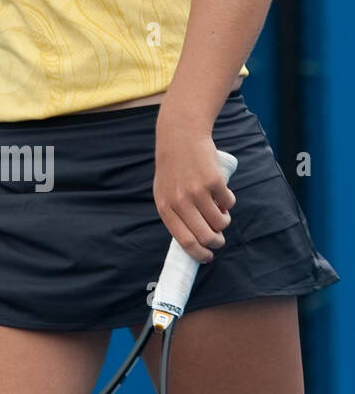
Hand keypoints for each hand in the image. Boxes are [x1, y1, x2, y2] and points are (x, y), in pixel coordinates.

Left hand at [153, 127, 235, 264]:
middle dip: (216, 242)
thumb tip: (193, 241)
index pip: (184, 241)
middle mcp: (180, 202)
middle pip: (206, 237)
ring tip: (219, 210)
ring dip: (223, 221)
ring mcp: (198, 192)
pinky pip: (229, 203)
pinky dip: (228, 202)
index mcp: (165, 207)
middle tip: (219, 238)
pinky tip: (221, 193)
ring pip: (221, 222)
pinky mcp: (214, 182)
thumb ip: (175, 213)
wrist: (180, 137)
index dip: (199, 253)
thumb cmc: (173, 168)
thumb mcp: (164, 191)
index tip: (207, 257)